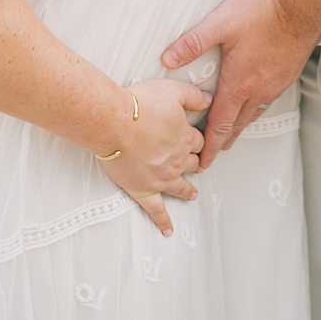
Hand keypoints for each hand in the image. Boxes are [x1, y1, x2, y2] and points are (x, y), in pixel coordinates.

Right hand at [97, 78, 209, 236]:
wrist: (112, 122)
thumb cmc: (136, 106)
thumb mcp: (170, 90)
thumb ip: (192, 95)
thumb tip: (208, 100)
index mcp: (184, 137)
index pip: (198, 141)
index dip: (196, 140)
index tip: (195, 141)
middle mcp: (177, 159)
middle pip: (191, 163)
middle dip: (193, 163)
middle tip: (194, 165)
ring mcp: (162, 177)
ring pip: (180, 186)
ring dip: (187, 190)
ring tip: (191, 195)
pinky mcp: (143, 189)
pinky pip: (156, 210)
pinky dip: (163, 221)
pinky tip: (167, 229)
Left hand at [161, 0, 315, 168]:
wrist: (300, 6)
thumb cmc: (262, 12)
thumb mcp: (219, 24)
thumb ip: (192, 43)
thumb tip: (168, 58)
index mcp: (239, 83)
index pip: (220, 124)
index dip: (209, 145)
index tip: (204, 162)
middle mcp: (258, 90)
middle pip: (236, 125)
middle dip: (221, 143)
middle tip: (211, 156)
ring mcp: (274, 85)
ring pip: (252, 116)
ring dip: (238, 129)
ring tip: (228, 139)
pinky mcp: (285, 76)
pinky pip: (265, 103)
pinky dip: (253, 113)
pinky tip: (251, 110)